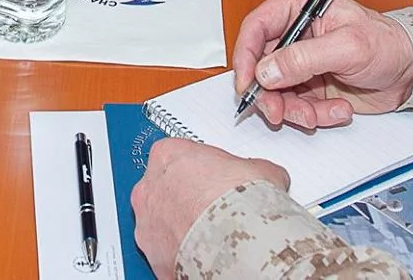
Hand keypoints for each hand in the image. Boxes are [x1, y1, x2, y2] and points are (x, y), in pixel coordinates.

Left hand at [132, 139, 290, 275]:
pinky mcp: (153, 256)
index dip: (201, 170)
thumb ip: (251, 168)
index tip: (216, 180)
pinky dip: (182, 256)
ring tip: (212, 236)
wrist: (239, 240)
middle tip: (214, 209)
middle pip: (164, 190)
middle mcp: (149, 188)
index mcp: (167, 155)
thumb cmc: (241, 200)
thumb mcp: (259, 169)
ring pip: (161, 224)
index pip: (178, 157)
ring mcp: (146, 224)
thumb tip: (266, 175)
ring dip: (181, 229)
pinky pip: (166, 254)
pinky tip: (205, 256)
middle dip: (186, 200)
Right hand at [232, 0, 412, 130]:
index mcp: (299, 6)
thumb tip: (266, 70)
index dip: (245, 56)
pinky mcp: (309, 85)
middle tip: (277, 111)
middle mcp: (295, 33)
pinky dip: (313, 114)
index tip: (247, 82)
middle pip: (259, 64)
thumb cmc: (388, 44)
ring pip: (275, 91)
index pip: (256, 27)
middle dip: (268, 93)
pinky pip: (296, 106)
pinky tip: (337, 109)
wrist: (411, 73)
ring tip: (316, 114)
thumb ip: (304, 58)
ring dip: (293, 108)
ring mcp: (300, 62)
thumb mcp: (348, 47)